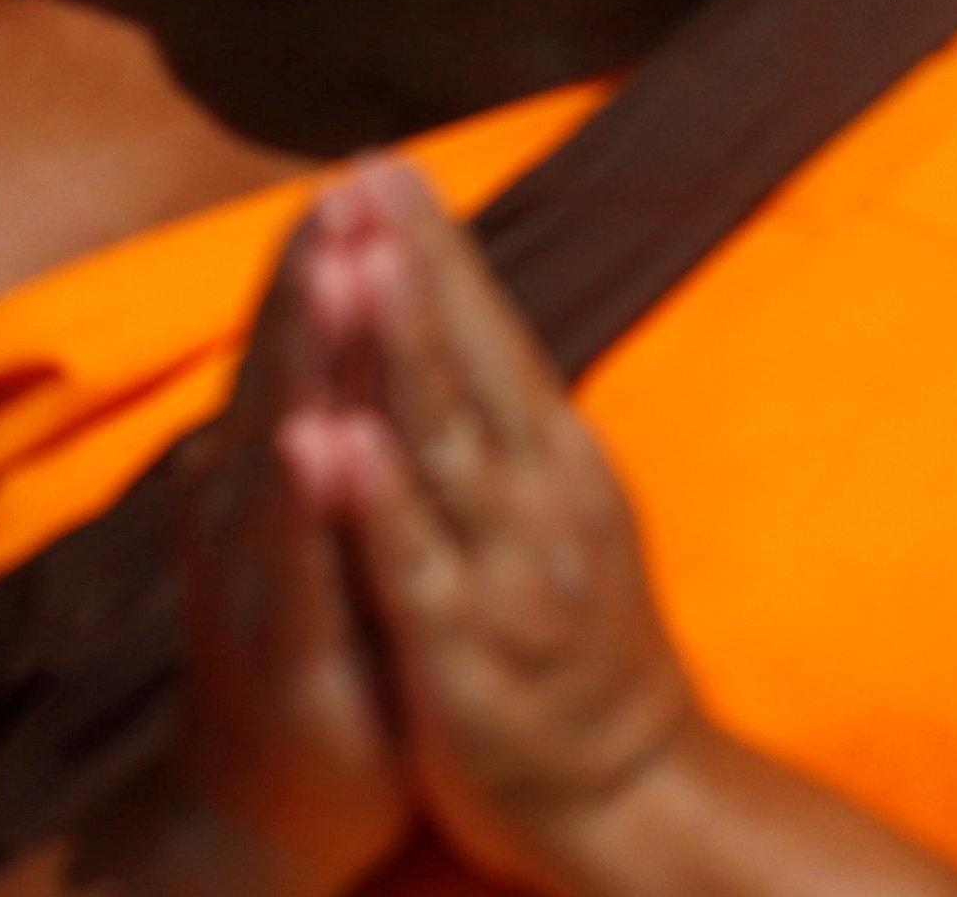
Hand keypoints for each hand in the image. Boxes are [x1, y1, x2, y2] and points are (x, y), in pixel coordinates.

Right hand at [130, 201, 417, 896]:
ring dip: (306, 357)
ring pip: (285, 449)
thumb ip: (330, 422)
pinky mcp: (287, 656)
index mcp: (270, 470)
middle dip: (313, 278)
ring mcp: (259, 581)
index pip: (303, 345)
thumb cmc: (314, 640)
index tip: (366, 166)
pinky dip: (307, 500)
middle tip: (343, 184)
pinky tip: (316, 440)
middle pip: (284, 372)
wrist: (269, 804)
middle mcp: (249, 508)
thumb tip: (348, 316)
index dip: (329, 257)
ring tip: (335, 270)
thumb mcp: (322, 518)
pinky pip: (298, 567)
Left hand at [282, 162, 701, 896]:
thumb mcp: (558, 517)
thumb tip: (475, 337)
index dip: (439, 249)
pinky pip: (411, 564)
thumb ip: (514, 431)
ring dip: (398, 349)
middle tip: (373, 173)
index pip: (492, 332)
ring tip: (356, 264)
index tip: (387, 163)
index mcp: (553, 459)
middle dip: (417, 266)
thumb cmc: (578, 649)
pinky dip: (371, 498)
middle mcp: (538, 496)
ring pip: (444, 443)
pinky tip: (328, 438)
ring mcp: (504, 570)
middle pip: (470, 363)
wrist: (628, 793)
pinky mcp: (463, 651)